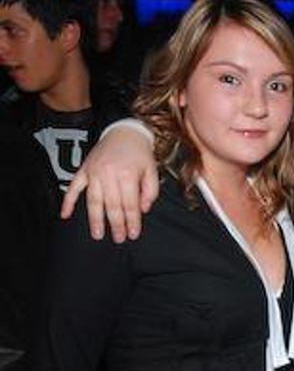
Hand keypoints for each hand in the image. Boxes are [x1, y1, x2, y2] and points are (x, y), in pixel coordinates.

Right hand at [62, 126, 158, 242]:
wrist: (125, 132)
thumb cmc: (140, 154)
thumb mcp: (152, 170)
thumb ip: (150, 191)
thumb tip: (141, 210)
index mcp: (127, 175)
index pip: (130, 204)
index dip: (132, 221)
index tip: (133, 234)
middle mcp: (108, 174)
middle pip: (112, 205)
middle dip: (116, 224)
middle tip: (119, 239)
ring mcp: (94, 172)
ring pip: (93, 200)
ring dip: (94, 219)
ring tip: (97, 234)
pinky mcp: (84, 169)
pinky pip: (73, 187)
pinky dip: (68, 201)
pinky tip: (65, 215)